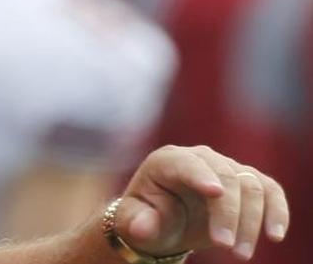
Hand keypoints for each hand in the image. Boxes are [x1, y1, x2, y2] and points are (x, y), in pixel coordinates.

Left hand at [113, 145, 288, 260]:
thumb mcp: (135, 222)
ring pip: (250, 186)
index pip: (186, 164)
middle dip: (229, 214)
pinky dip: (277, 211)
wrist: (166, 222)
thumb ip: (137, 222)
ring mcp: (225, 167)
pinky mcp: (247, 182)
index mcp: (166, 161)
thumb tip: (143, 228)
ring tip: (240, 254)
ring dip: (251, 222)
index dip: (200, 176)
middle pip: (225, 177)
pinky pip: (270, 191)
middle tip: (226, 247)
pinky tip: (275, 235)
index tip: (215, 193)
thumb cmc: (147, 218)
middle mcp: (199, 158)